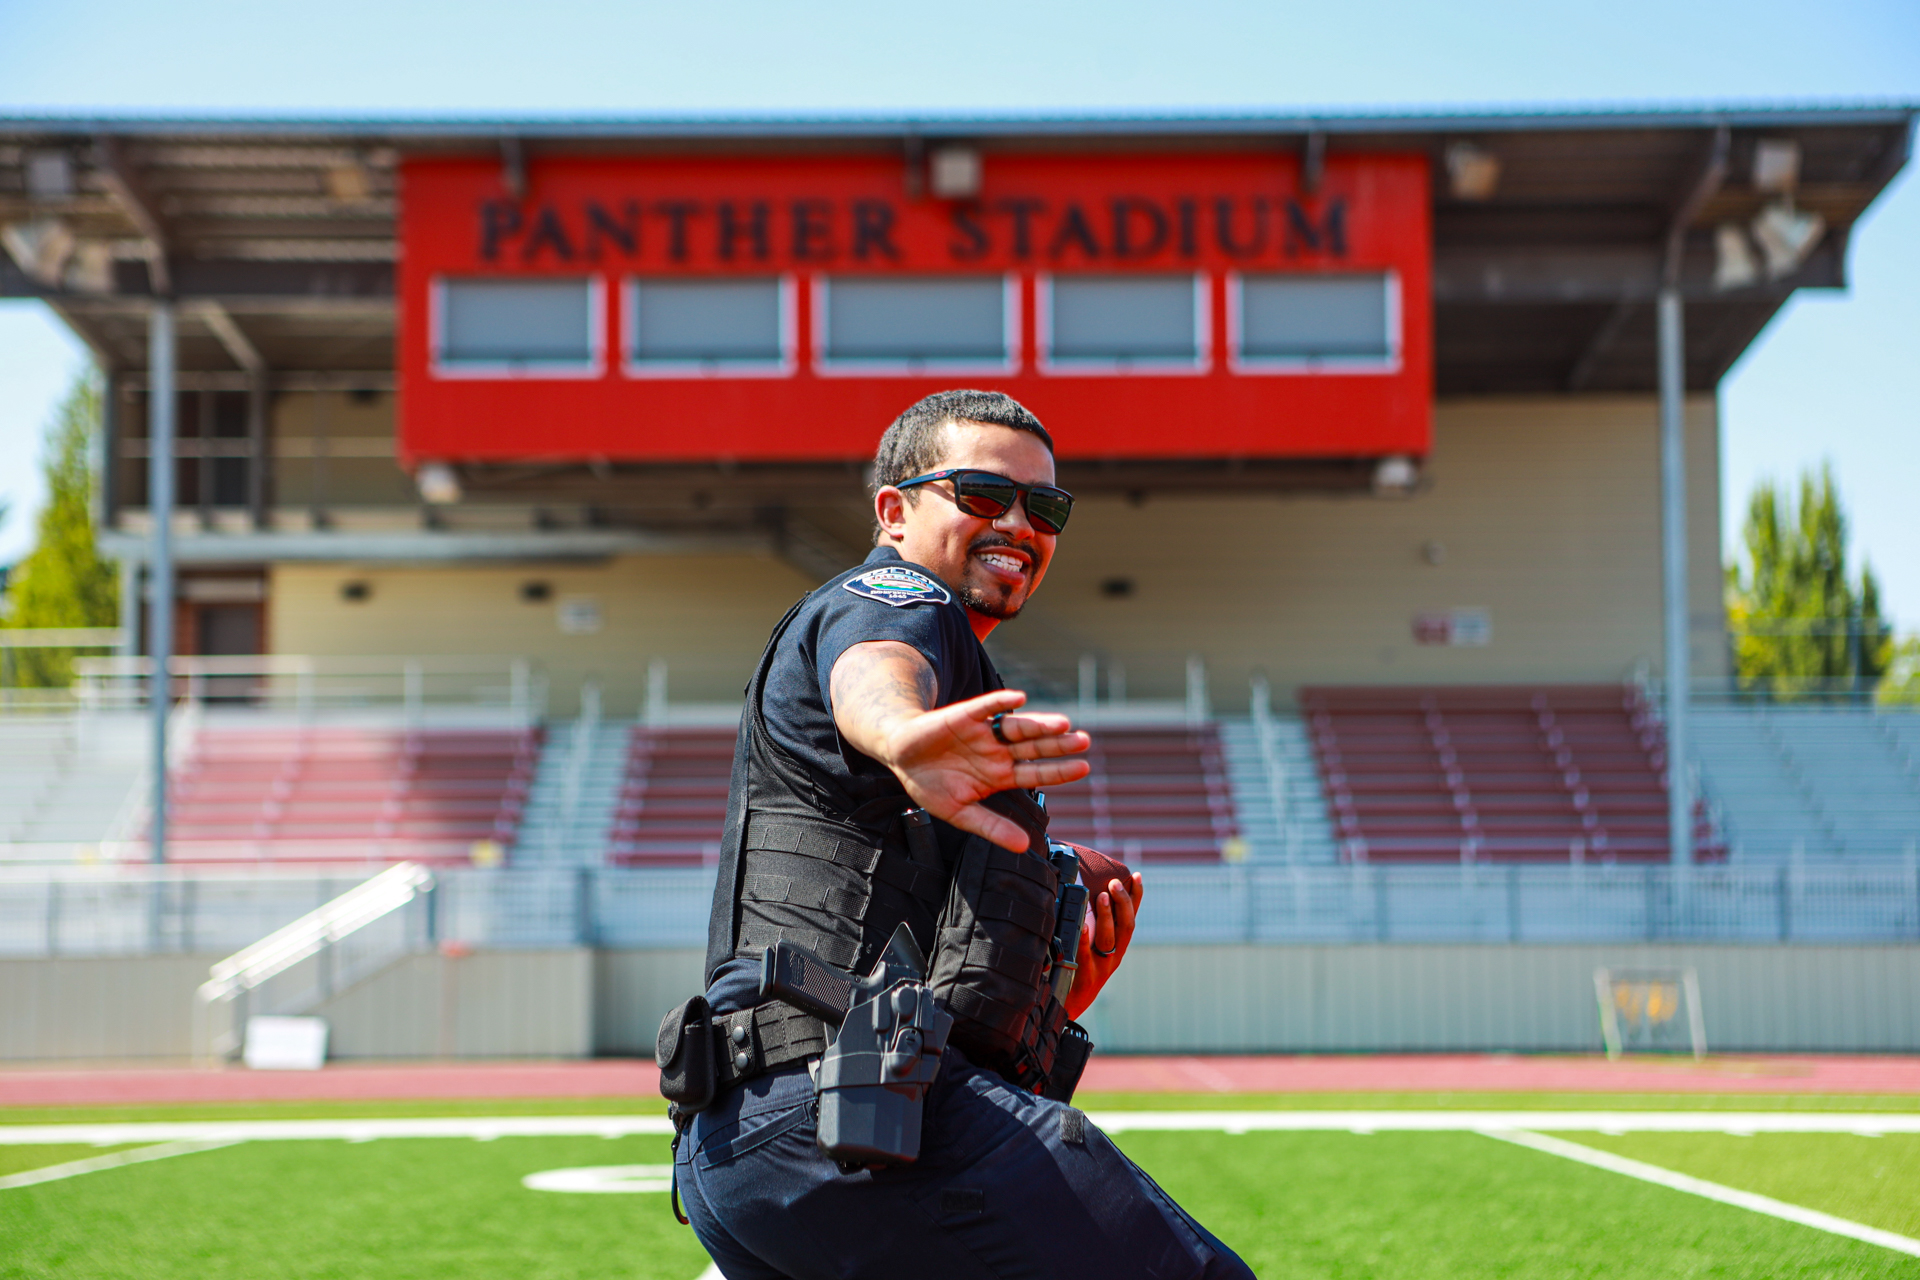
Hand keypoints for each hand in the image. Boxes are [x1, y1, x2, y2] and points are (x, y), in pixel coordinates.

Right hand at [879, 688, 1090, 850]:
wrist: (899, 756)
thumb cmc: (929, 784)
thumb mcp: (959, 812)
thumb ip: (991, 827)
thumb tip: (1025, 847)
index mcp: (998, 776)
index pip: (1035, 773)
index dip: (1058, 770)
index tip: (1084, 767)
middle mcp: (997, 752)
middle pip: (1034, 748)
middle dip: (1058, 745)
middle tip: (1085, 741)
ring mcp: (983, 733)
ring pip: (1017, 727)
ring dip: (1039, 725)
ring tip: (1063, 724)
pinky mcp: (964, 716)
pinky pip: (986, 706)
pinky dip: (1001, 701)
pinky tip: (1019, 699)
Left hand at [1065, 869, 1142, 1019]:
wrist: (1069, 1005)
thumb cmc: (1076, 970)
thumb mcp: (1089, 947)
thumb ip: (1089, 924)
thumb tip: (1080, 891)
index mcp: (1118, 947)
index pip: (1131, 918)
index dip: (1136, 897)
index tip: (1135, 876)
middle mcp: (1114, 956)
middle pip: (1126, 927)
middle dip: (1123, 902)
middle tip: (1114, 882)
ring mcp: (1102, 967)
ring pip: (1110, 939)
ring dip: (1108, 916)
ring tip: (1101, 896)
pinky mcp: (1086, 977)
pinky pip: (1085, 956)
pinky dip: (1084, 940)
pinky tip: (1080, 927)